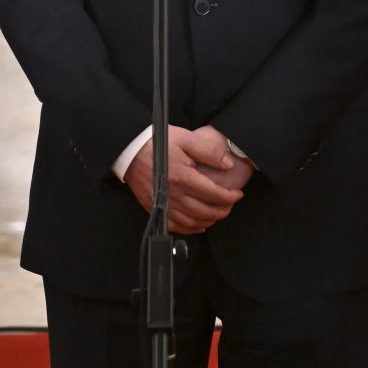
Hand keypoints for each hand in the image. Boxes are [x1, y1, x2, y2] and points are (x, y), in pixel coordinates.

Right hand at [123, 125, 245, 233]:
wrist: (130, 149)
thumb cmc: (157, 142)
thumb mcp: (186, 139)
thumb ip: (209, 152)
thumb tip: (227, 164)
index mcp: (184, 178)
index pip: (215, 195)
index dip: (230, 197)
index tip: (237, 195)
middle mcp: (174, 195)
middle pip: (205, 212)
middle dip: (223, 211)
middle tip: (230, 205)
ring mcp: (163, 204)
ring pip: (191, 223)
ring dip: (208, 221)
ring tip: (217, 213)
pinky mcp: (154, 208)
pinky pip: (174, 226)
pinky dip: (189, 229)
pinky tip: (197, 224)